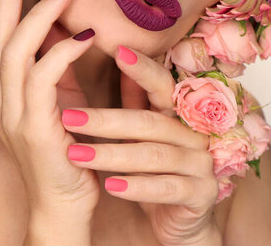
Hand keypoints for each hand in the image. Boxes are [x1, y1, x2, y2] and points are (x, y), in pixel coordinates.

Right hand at [0, 0, 99, 238]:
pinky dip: (63, 52)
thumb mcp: (56, 98)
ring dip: (39, 15)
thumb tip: (60, 25)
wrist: (63, 203)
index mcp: (1, 90)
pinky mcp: (35, 129)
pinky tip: (86, 36)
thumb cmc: (64, 148)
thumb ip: (50, 64)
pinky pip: (44, 79)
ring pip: (16, 51)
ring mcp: (13, 114)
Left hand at [61, 46, 220, 245]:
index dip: (143, 70)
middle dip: (107, 120)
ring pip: (156, 155)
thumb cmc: (158, 170)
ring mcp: (202, 164)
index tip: (117, 51)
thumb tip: (115, 56)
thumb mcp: (144, 133)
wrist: (181, 219)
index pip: (164, 86)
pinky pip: (169, 188)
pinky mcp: (202, 194)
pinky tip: (110, 187)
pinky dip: (139, 187)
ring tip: (76, 154)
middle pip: (150, 122)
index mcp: (180, 116)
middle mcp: (195, 135)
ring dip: (114, 155)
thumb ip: (135, 98)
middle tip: (69, 118)